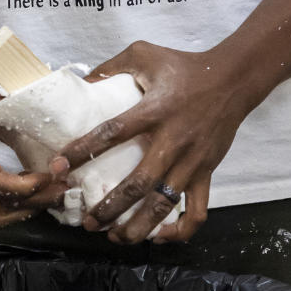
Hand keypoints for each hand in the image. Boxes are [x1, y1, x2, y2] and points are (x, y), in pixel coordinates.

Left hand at [54, 40, 250, 244]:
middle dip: (111, 207)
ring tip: (115, 237)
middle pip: (138, 183)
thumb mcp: (146, 53)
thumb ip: (113, 66)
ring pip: (164, 204)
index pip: (112, 132)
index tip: (58, 167)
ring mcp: (191, 161)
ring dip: (138, 226)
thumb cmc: (185, 67)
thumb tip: (82, 81)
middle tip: (89, 221)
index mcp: (154, 110)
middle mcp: (172, 141)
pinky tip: (159, 236)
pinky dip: (179, 230)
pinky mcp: (206, 173)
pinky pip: (197, 211)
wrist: (232, 80)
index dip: (82, 150)